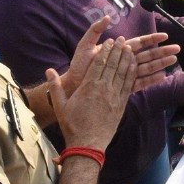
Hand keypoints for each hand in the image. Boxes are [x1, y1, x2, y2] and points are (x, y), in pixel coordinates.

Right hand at [47, 37, 135, 151]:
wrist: (87, 144)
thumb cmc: (72, 125)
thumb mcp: (60, 105)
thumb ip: (55, 87)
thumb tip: (48, 71)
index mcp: (88, 87)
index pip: (98, 63)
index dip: (104, 51)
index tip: (108, 41)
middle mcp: (103, 89)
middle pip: (112, 65)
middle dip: (117, 50)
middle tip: (120, 39)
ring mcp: (114, 96)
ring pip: (122, 73)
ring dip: (126, 59)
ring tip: (129, 47)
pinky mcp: (121, 105)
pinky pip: (129, 85)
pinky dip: (132, 73)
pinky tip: (134, 65)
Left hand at [61, 17, 178, 95]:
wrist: (73, 84)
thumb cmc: (79, 64)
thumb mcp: (85, 44)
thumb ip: (96, 30)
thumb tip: (108, 17)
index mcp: (118, 50)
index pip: (139, 42)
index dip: (152, 39)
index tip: (165, 36)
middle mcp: (123, 61)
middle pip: (147, 55)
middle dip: (162, 52)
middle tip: (177, 49)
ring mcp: (124, 74)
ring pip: (146, 68)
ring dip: (160, 65)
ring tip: (174, 61)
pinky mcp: (123, 86)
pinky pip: (140, 83)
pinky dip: (151, 80)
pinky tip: (162, 77)